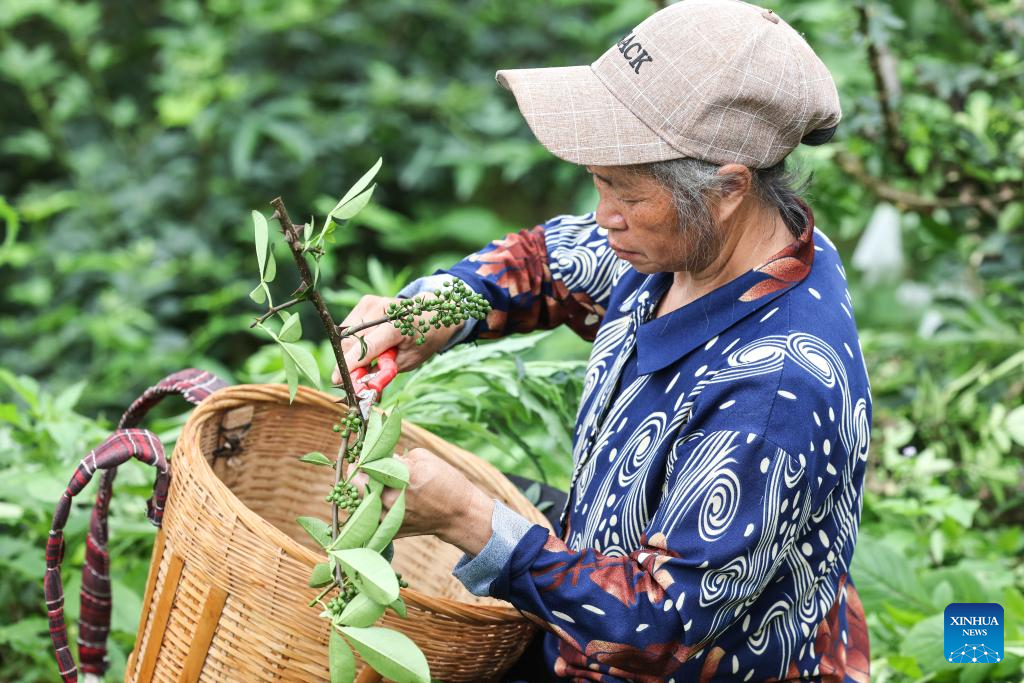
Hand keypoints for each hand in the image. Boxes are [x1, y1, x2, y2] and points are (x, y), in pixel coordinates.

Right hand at [332, 294, 464, 384]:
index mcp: (399, 324)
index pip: (367, 346)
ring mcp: (372, 303)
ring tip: (364, 362)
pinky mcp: (365, 302)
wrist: (432, 313)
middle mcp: (382, 309)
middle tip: (354, 379)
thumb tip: (362, 389)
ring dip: (349, 352)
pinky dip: (352, 342)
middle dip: (348, 362)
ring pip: (346, 334)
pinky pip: (349, 327)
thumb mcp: (409, 361)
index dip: (351, 364)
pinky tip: (365, 348)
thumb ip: (384, 372)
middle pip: (351, 341)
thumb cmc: (422, 340)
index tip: (338, 380)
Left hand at [347, 448, 493, 555]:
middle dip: (358, 474)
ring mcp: (390, 518)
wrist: (459, 516)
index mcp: (403, 476)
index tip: (361, 455)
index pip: (370, 463)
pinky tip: (378, 500)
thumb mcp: (425, 459)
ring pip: (360, 503)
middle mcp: (393, 499)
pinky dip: (369, 509)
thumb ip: (398, 457)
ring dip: (361, 492)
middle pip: (358, 484)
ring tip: (369, 485)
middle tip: (359, 468)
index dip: (363, 458)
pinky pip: (369, 519)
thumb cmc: (447, 483)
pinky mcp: (389, 530)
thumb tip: (379, 458)